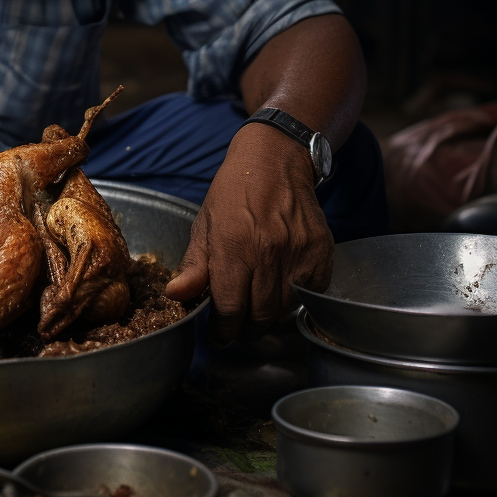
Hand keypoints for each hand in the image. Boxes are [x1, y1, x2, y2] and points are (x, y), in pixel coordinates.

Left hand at [164, 122, 332, 346]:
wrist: (275, 160)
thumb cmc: (233, 192)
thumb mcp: (204, 223)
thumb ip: (194, 264)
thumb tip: (176, 295)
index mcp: (233, 246)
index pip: (229, 308)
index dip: (223, 330)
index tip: (218, 336)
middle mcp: (268, 253)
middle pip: (259, 316)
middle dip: (244, 330)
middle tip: (236, 326)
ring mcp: (298, 254)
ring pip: (284, 310)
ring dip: (268, 320)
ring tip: (255, 312)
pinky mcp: (322, 254)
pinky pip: (310, 296)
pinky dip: (295, 302)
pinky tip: (280, 292)